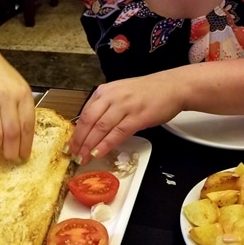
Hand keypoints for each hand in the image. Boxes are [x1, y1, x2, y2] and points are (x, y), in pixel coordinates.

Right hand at [0, 53, 35, 160]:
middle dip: (12, 150)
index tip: (24, 155)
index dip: (26, 145)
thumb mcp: (18, 87)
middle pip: (12, 133)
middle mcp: (7, 97)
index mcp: (22, 94)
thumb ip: (21, 109)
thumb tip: (23, 138)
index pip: (27, 125)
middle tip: (10, 157)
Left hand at [67, 73, 182, 164]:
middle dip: (79, 141)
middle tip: (73, 155)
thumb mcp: (120, 93)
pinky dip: (105, 145)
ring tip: (83, 158)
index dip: (75, 132)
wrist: (173, 87)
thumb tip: (91, 128)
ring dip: (89, 146)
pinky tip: (98, 153)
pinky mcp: (137, 117)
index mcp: (105, 91)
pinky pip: (117, 133)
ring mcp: (124, 106)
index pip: (84, 114)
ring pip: (100, 129)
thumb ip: (105, 106)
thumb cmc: (148, 92)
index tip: (70, 145)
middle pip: (89, 122)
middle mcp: (112, 97)